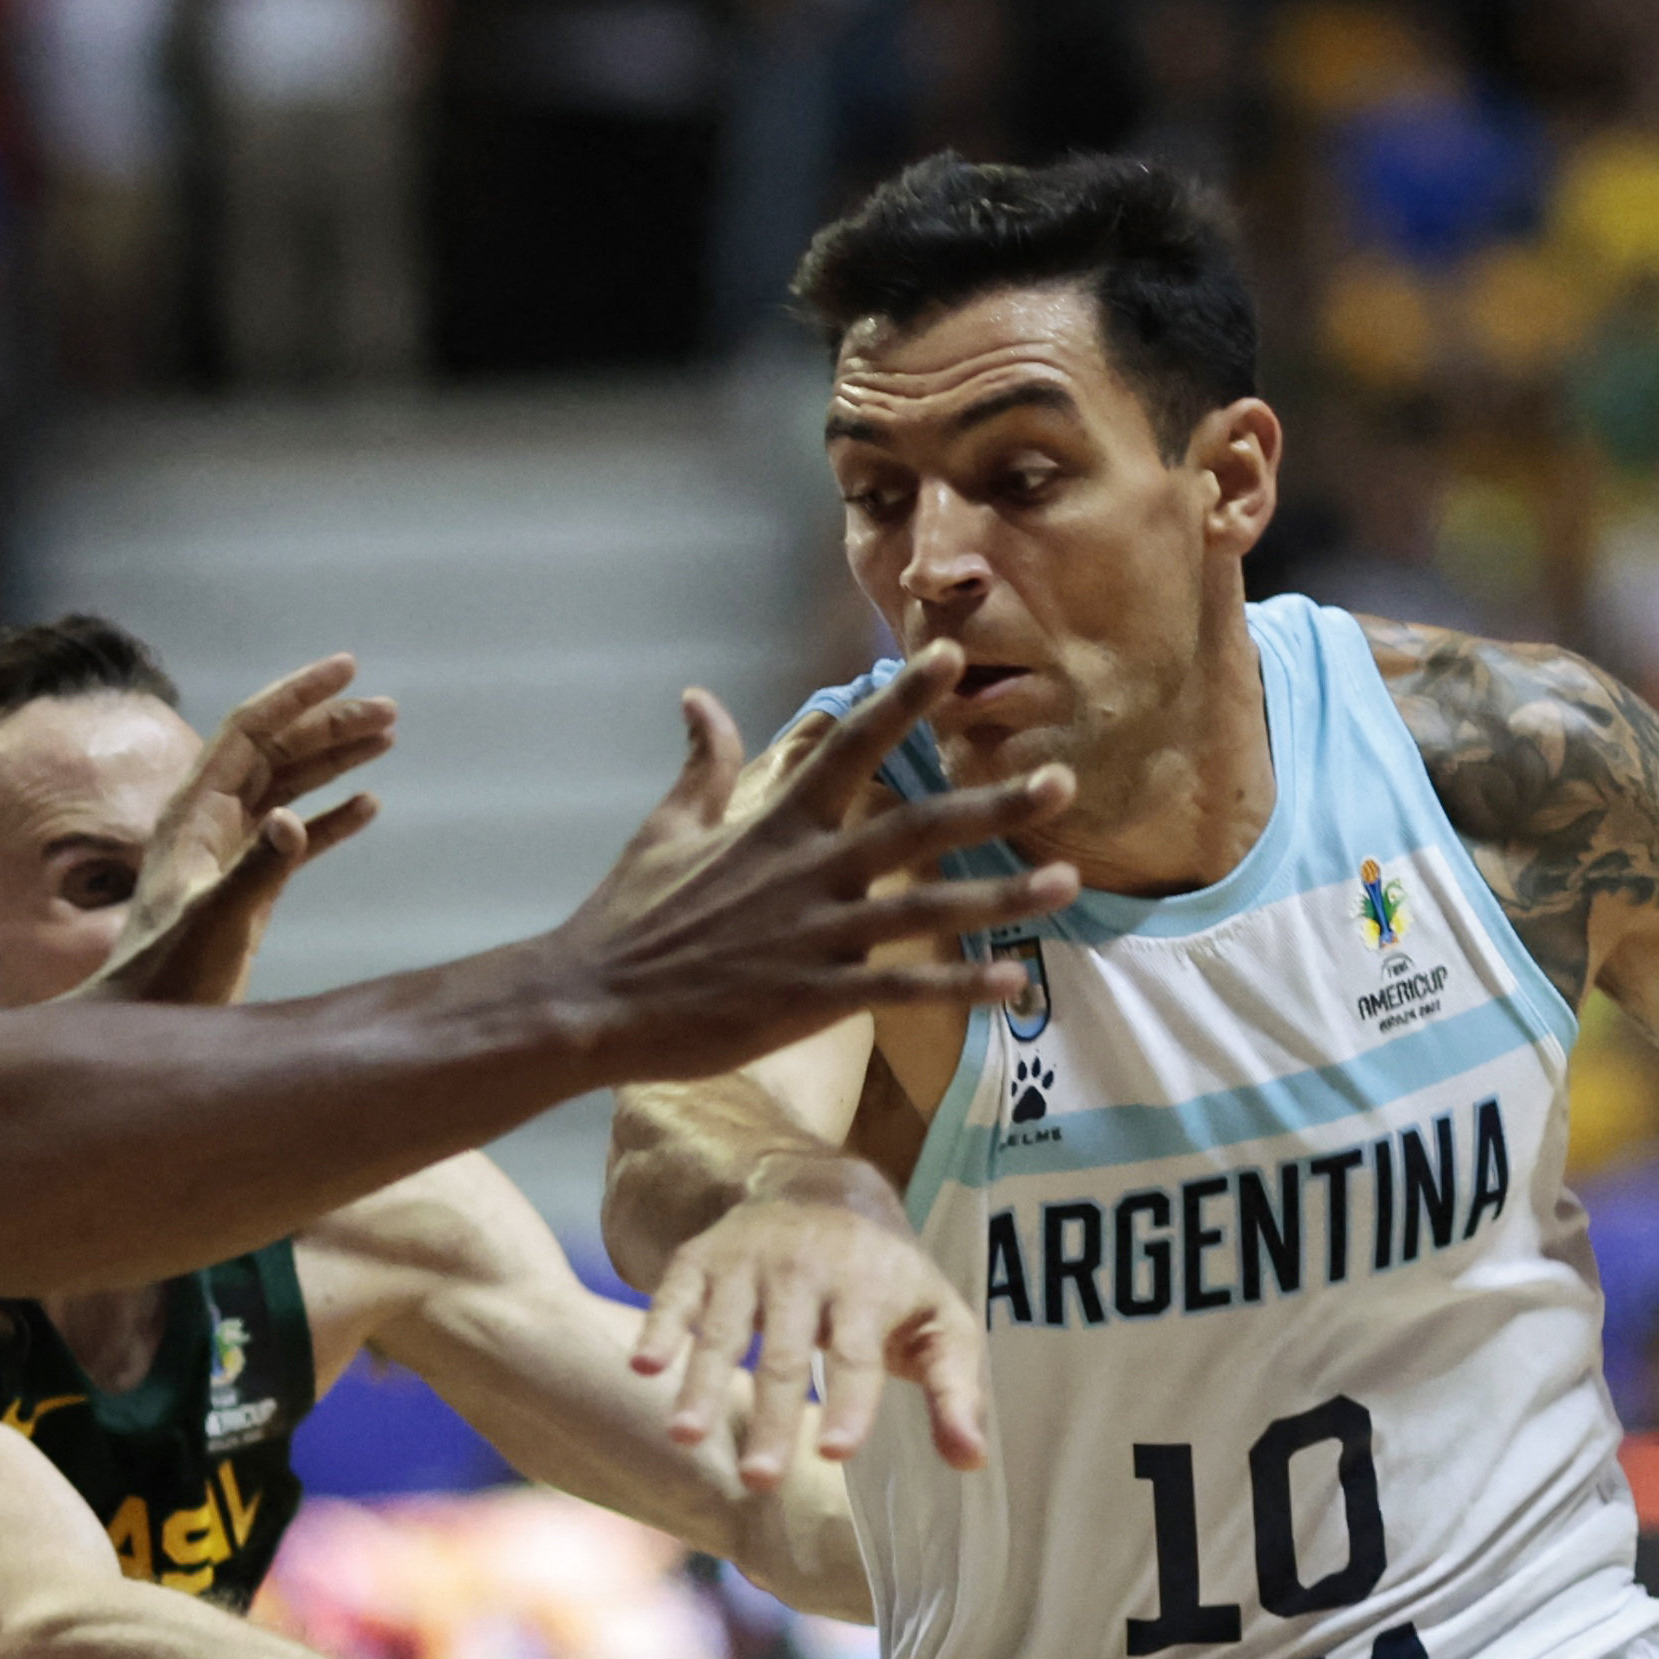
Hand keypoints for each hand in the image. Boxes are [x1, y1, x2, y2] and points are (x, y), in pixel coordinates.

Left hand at [85, 655, 394, 1008]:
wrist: (146, 1023)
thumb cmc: (170, 975)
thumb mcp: (215, 921)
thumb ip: (255, 870)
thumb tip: (292, 819)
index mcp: (194, 811)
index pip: (250, 730)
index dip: (298, 695)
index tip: (349, 667)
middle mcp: (210, 820)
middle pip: (276, 750)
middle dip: (330, 725)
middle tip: (389, 711)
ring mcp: (229, 851)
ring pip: (288, 785)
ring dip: (335, 760)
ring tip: (388, 738)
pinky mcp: (247, 885)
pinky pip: (296, 836)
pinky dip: (332, 816)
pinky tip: (367, 805)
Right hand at [545, 646, 1078, 1082]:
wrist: (591, 1000)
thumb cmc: (627, 917)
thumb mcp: (663, 828)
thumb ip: (702, 765)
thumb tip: (699, 697)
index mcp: (774, 824)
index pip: (849, 746)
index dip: (901, 700)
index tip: (951, 658)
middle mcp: (806, 871)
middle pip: (915, 825)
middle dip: (991, 801)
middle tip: (1061, 778)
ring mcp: (812, 936)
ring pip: (924, 908)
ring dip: (1000, 894)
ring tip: (1067, 880)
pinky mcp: (809, 997)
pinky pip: (897, 988)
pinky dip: (956, 984)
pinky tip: (1012, 982)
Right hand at [637, 1180, 994, 1485]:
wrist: (822, 1185)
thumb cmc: (888, 1277)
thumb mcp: (938, 1319)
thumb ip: (956, 1389)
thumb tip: (970, 1461)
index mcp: (867, 1288)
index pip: (855, 1354)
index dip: (849, 1402)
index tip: (835, 1451)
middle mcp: (804, 1270)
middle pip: (784, 1353)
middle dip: (771, 1416)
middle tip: (760, 1479)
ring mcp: (747, 1261)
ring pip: (722, 1328)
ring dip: (701, 1382)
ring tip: (685, 1437)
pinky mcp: (703, 1257)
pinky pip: (675, 1293)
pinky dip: (658, 1326)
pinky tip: (642, 1366)